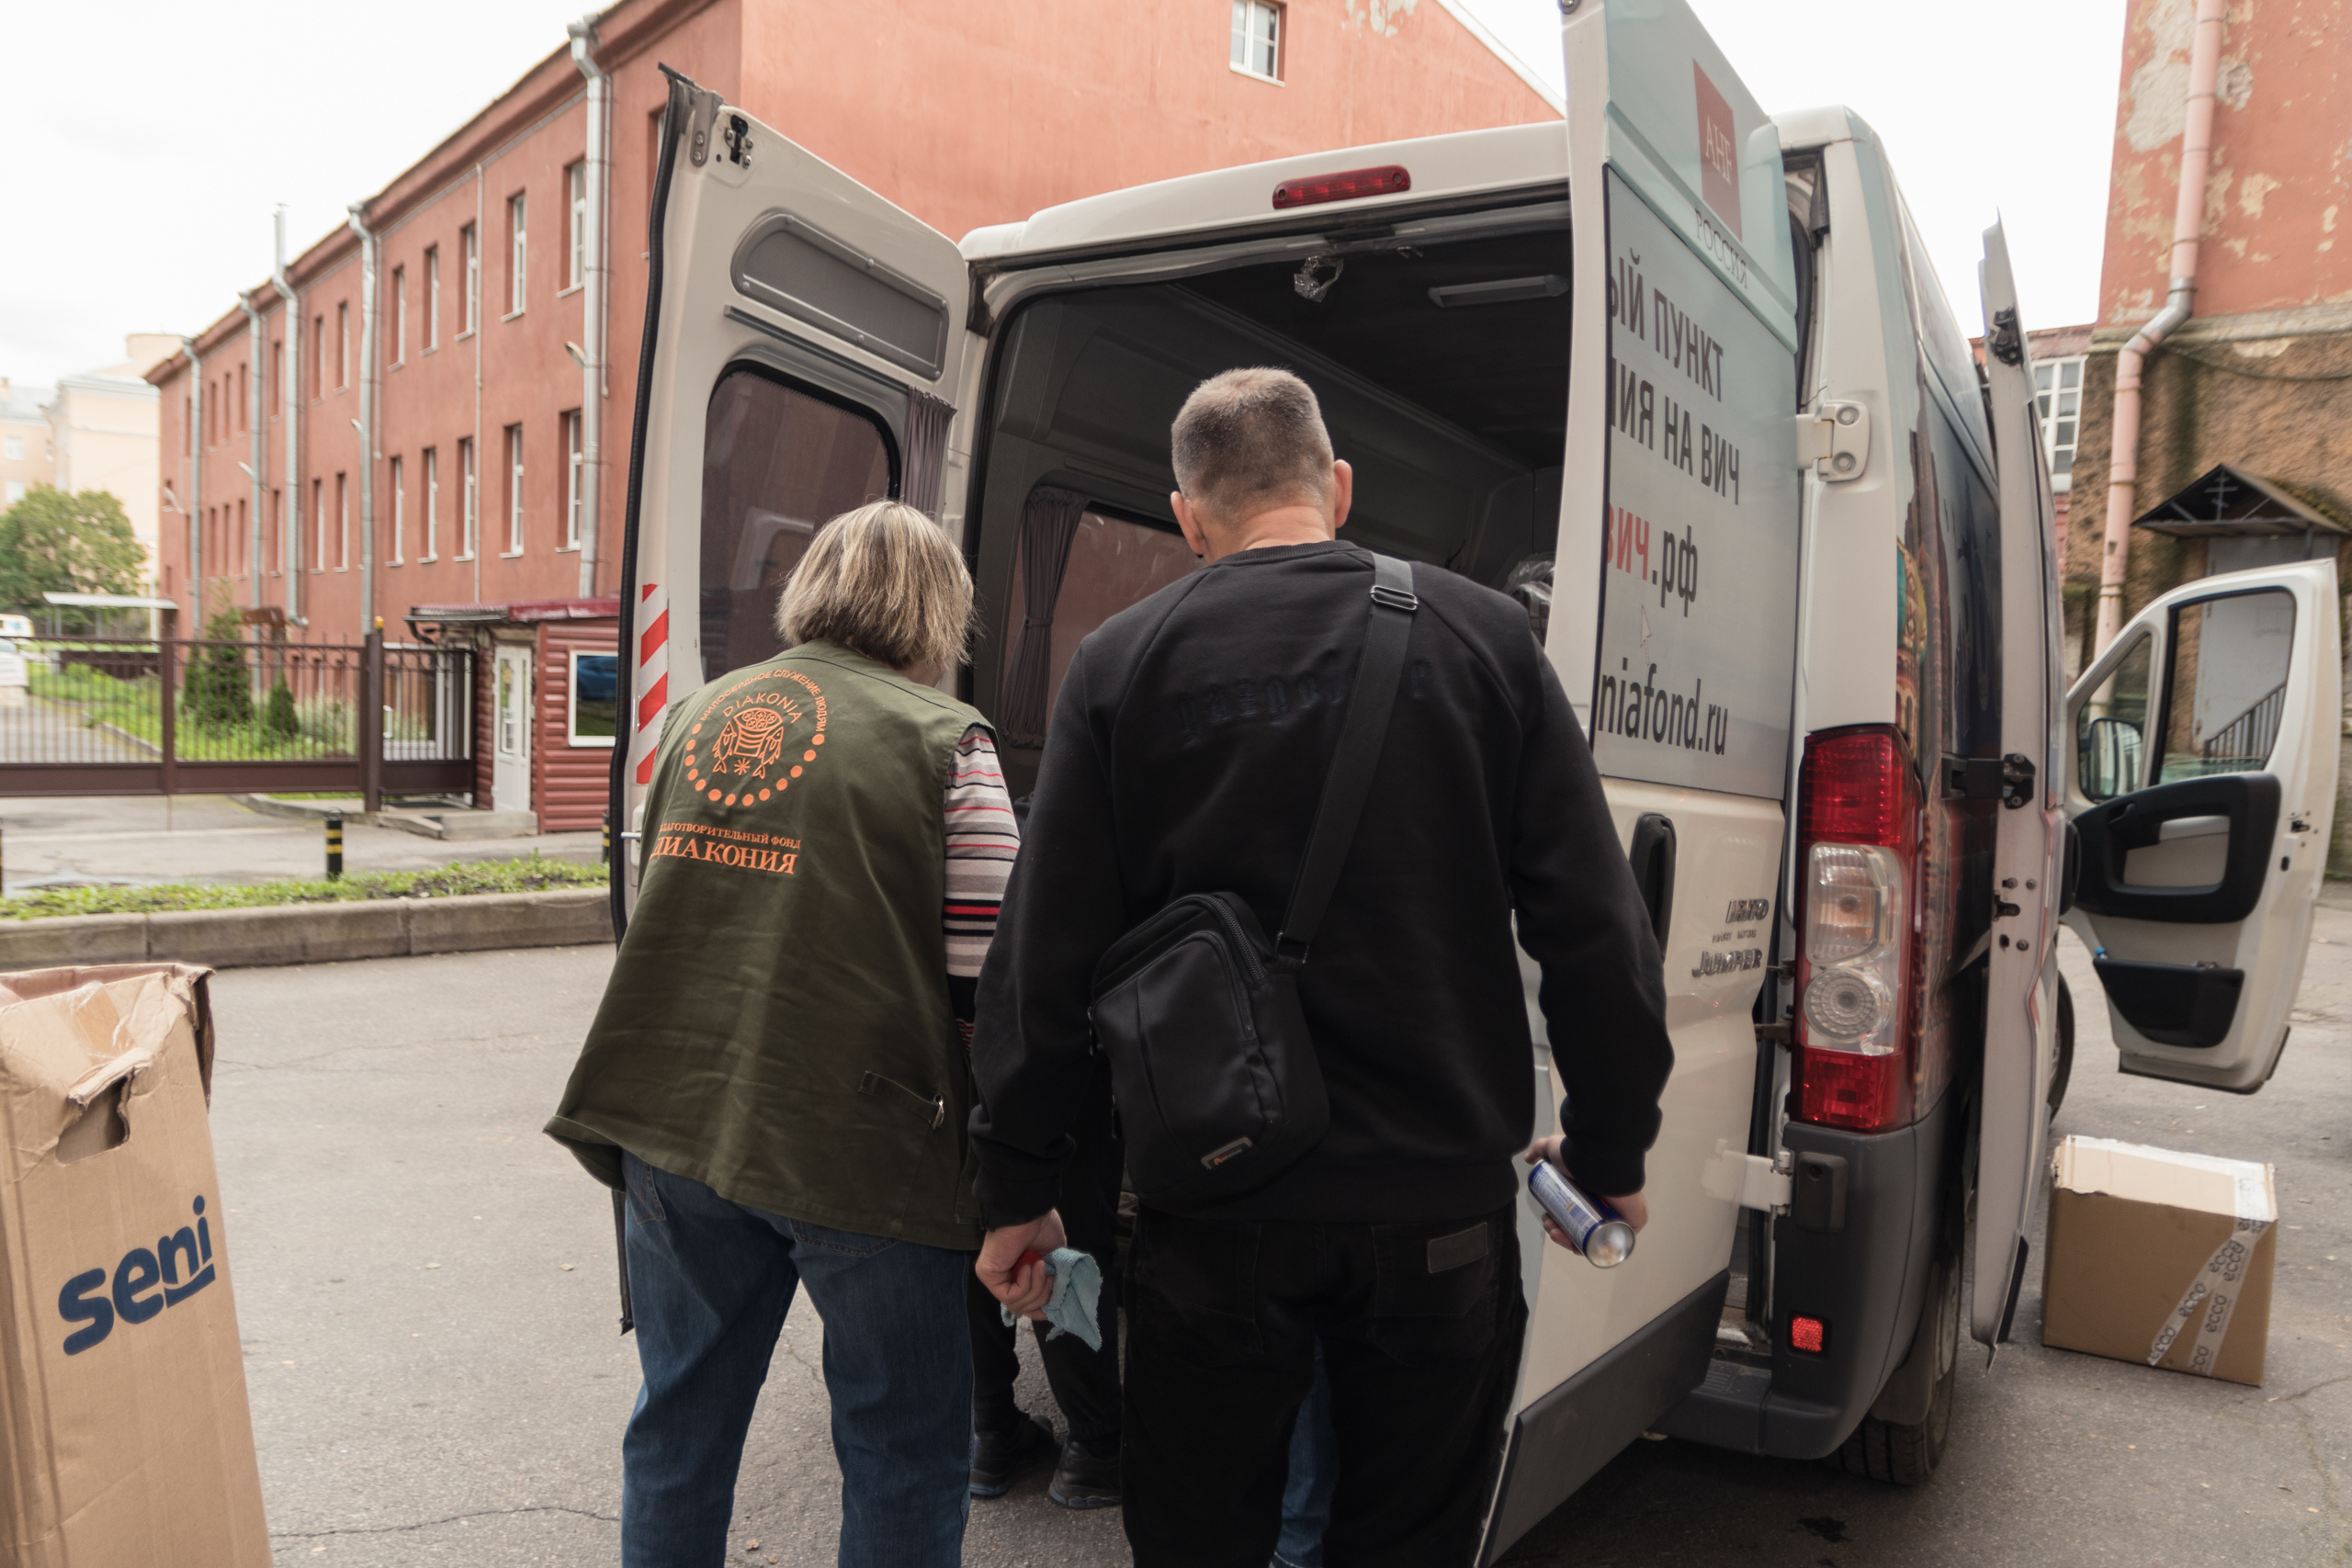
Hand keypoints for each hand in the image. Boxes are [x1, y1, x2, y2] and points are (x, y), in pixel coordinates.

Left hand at [976, 1210, 1065, 1320]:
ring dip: (1037, 1288)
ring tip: (1040, 1266)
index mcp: (1020, 1275)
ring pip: (1017, 1305)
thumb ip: (1052, 1280)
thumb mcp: (1055, 1259)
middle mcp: (1005, 1278)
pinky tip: (1027, 1266)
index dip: (1043, 1309)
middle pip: (1023, 1308)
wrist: (1030, 1210)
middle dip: (1043, 1298)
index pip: (1026, 1305)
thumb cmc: (1041, 1226)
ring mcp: (995, 1277)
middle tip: (1050, 1277)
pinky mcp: (988, 1275)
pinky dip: (1025, 1285)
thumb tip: (1054, 1302)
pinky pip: (1010, 1295)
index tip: (1058, 1300)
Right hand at [1524, 1138, 1649, 1247]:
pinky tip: (1575, 1246)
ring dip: (1569, 1241)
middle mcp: (1606, 1203)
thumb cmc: (1580, 1156)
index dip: (1558, 1220)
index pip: (1575, 1212)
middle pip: (1581, 1226)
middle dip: (1560, 1231)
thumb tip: (1528, 1159)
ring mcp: (1620, 1215)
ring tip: (1555, 1233)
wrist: (1601, 1159)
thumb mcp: (1554, 1148)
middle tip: (1548, 1226)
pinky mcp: (1632, 1224)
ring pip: (1592, 1236)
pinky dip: (1593, 1249)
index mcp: (1593, 1190)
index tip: (1546, 1218)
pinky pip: (1611, 1243)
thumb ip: (1540, 1149)